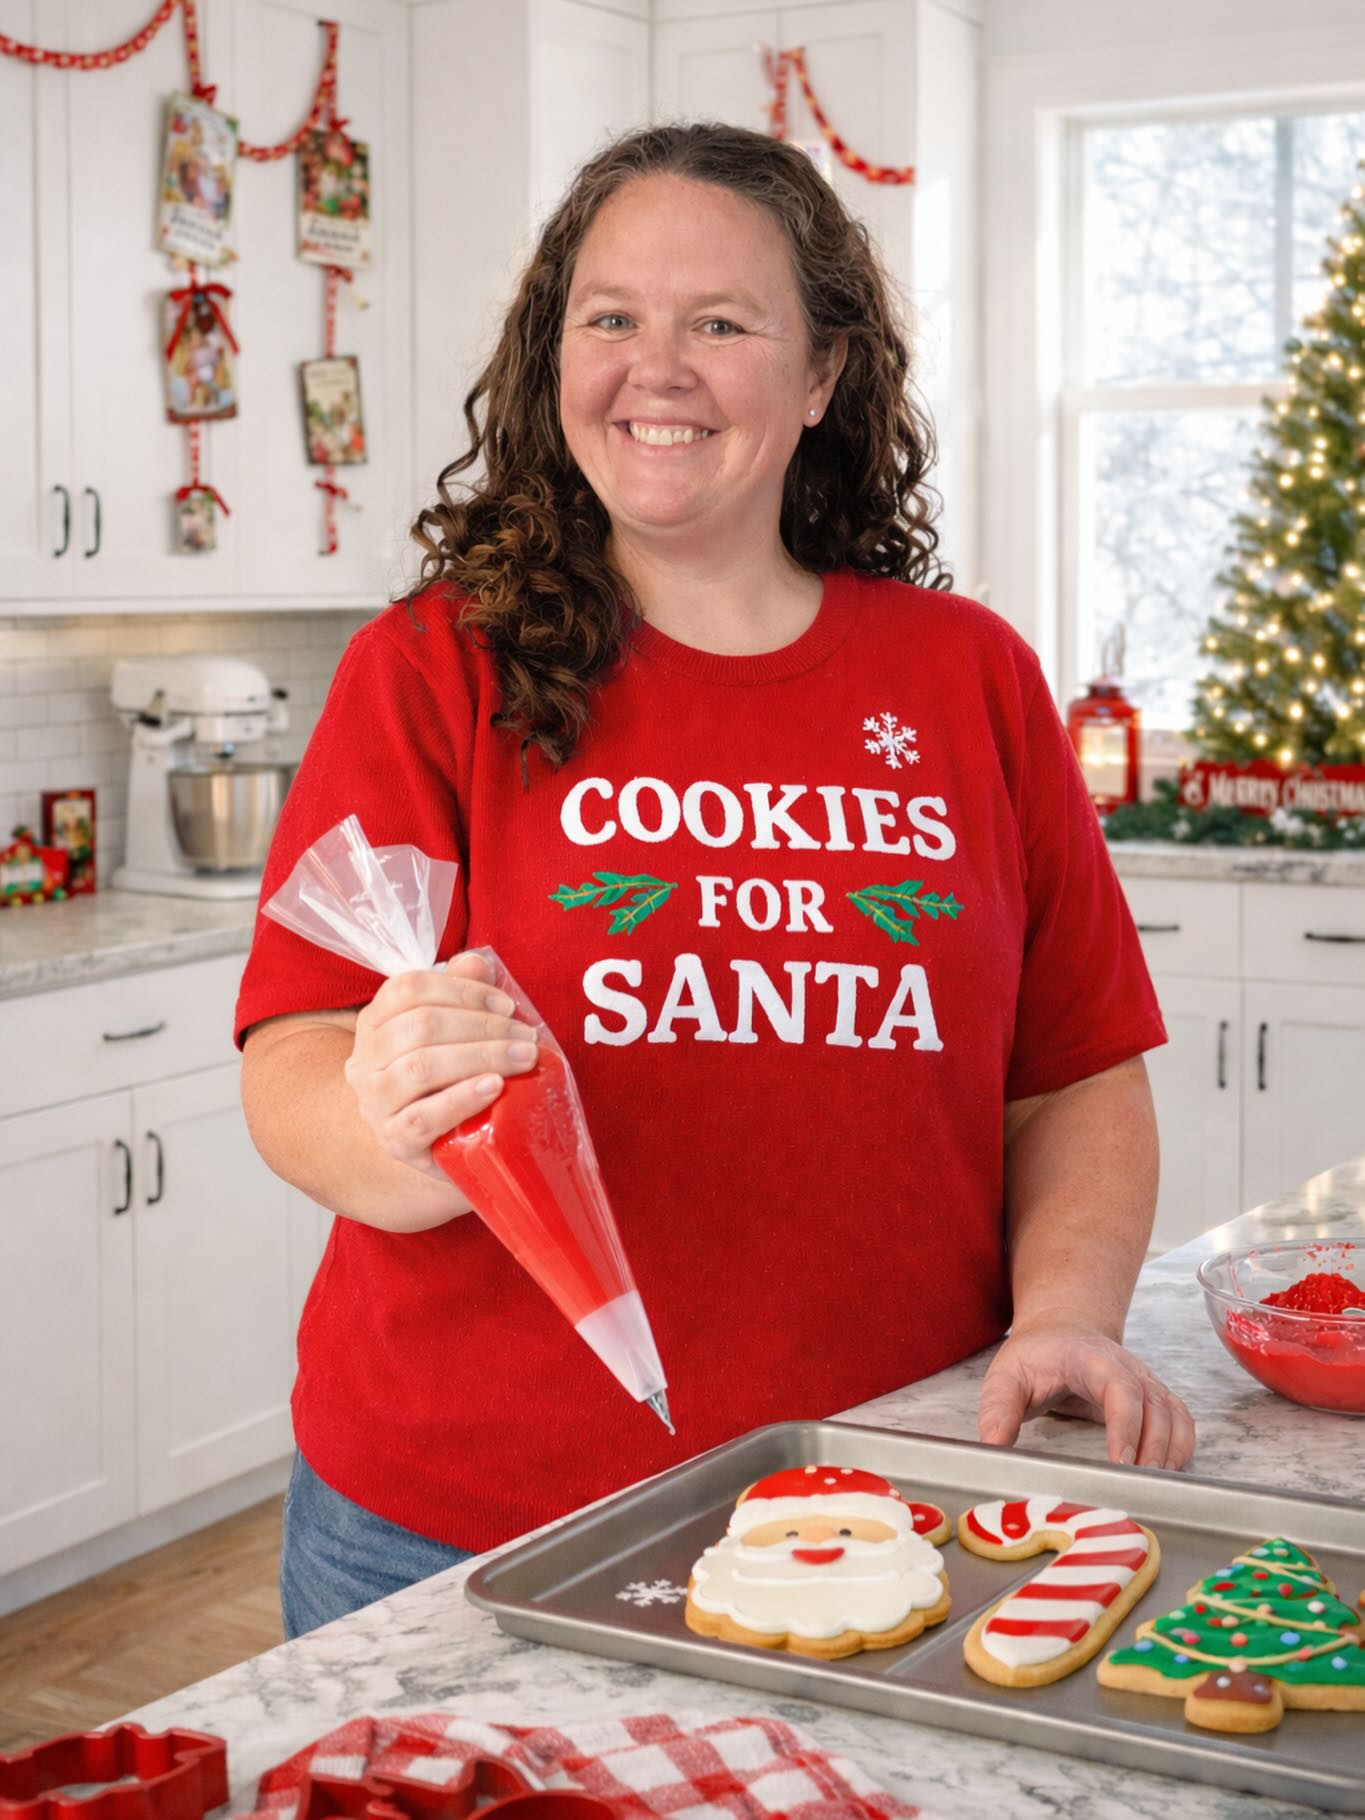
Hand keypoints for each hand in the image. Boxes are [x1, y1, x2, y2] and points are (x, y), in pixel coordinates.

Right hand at [344, 951, 538, 1177]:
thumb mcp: (451, 1034)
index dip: (462, 990)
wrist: (426, 1143)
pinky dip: (462, 1098)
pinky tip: (493, 1087)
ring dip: (481, 1057)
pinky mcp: (394, 1141)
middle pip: (420, 1026)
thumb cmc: (443, 1081)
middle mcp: (365, 1060)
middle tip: (526, 1037)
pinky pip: (423, 1117)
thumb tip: (477, 963)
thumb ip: (460, 993)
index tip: (505, 1005)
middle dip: (483, 1026)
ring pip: (421, 1067)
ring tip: (522, 1059)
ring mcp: (375, 1103)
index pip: (409, 989)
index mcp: (375, 1022)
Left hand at [977, 1317, 1195, 1469]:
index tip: (1121, 1462)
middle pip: (1155, 1407)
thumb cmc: (1036, 1355)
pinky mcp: (1154, 1399)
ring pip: (1175, 1416)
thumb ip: (998, 1410)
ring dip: (1170, 1452)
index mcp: (1092, 1359)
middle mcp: (1128, 1369)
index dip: (1126, 1425)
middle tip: (1135, 1487)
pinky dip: (1181, 1448)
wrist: (1063, 1330)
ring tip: (1150, 1487)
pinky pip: (1182, 1422)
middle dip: (1152, 1449)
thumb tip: (993, 1447)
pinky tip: (1166, 1472)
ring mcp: (1146, 1383)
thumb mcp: (1006, 1376)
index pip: (1120, 1387)